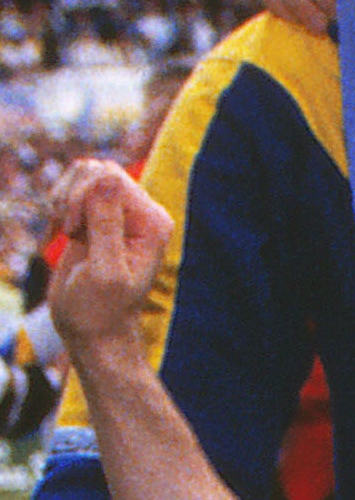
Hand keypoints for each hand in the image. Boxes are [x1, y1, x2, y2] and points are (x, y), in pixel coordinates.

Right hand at [36, 159, 172, 372]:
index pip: (111, 177)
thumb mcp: (104, 271)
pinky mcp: (96, 217)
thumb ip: (106, 225)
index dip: (82, 196)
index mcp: (152, 222)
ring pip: (83, 174)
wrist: (92, 329)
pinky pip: (72, 188)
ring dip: (63, 199)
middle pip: (96, 169)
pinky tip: (63, 231)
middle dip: (71, 196)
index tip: (73, 231)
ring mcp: (118, 212)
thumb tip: (107, 176)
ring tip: (66, 231)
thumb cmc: (100, 309)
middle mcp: (140, 213)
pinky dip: (58, 205)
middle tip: (69, 231)